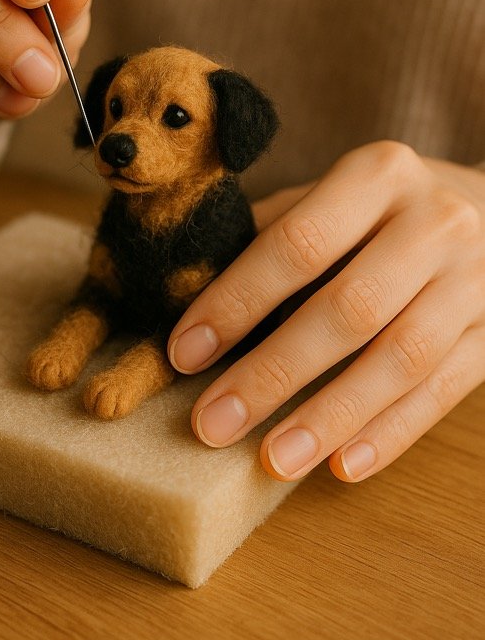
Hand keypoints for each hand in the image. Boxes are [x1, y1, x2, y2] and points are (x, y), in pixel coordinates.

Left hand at [167, 142, 484, 481]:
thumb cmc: (382, 212)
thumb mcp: (330, 198)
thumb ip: (269, 237)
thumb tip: (184, 294)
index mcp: (379, 174)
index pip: (299, 242)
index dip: (238, 301)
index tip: (186, 352)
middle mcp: (436, 221)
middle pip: (349, 307)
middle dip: (273, 372)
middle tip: (214, 423)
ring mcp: (475, 279)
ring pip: (401, 358)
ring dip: (330, 415)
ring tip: (273, 459)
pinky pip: (442, 391)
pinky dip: (391, 433)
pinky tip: (343, 465)